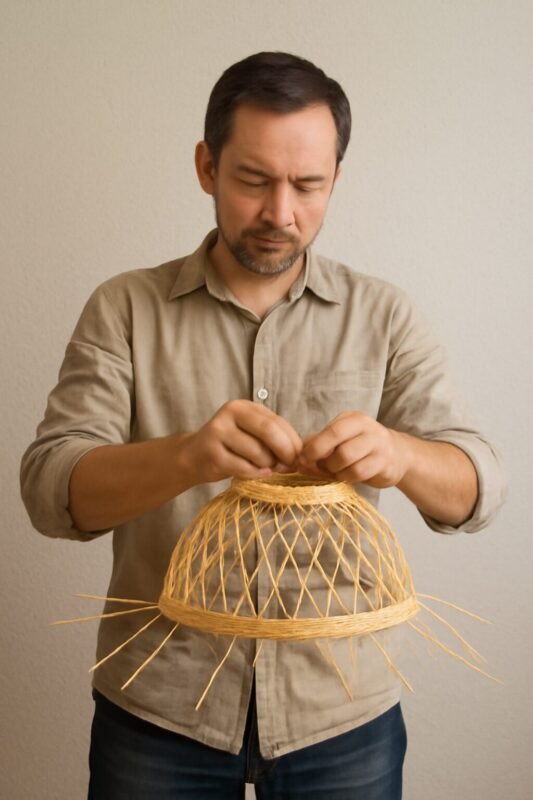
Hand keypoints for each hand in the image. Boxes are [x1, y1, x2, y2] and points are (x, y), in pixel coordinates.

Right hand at [182, 399, 302, 483]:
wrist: (194, 456)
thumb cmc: (230, 446)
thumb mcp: (251, 434)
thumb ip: (274, 438)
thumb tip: (299, 455)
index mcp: (244, 406)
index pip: (277, 421)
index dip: (293, 442)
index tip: (299, 457)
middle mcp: (230, 413)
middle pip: (269, 432)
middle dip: (285, 452)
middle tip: (289, 466)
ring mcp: (219, 432)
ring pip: (258, 453)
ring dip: (268, 466)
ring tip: (265, 468)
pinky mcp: (212, 453)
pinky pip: (244, 468)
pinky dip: (255, 474)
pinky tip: (255, 473)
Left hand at [297, 412, 409, 487]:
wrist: (396, 454)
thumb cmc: (360, 447)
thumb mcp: (340, 439)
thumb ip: (318, 443)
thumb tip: (297, 455)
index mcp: (353, 419)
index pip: (332, 431)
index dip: (314, 448)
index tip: (303, 459)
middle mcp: (368, 428)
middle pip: (340, 449)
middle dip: (325, 462)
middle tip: (321, 468)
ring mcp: (379, 445)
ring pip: (349, 462)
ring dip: (336, 471)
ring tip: (335, 471)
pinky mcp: (385, 462)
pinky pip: (360, 473)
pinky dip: (348, 478)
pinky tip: (346, 476)